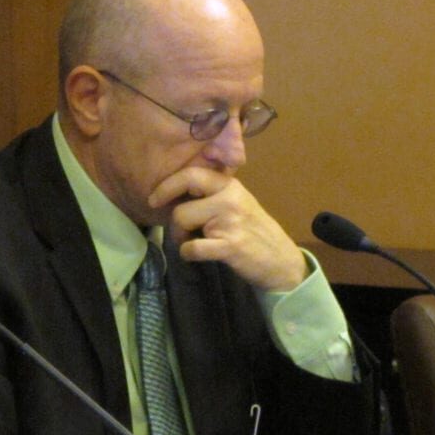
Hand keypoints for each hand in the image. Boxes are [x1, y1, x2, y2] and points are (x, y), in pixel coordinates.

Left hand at [148, 167, 307, 291]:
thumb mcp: (235, 203)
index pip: (190, 174)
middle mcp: (229, 198)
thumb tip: (173, 192)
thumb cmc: (252, 232)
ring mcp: (231, 220)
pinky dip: (188, 254)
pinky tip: (197, 255)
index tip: (154, 200)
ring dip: (181, 239)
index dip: (166, 186)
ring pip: (182, 224)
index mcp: (229, 185)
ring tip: (196, 243)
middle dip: (174, 224)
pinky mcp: (230, 245)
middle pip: (180, 206)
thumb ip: (210, 194)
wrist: (280, 260)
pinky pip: (191, 248)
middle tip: (181, 233)